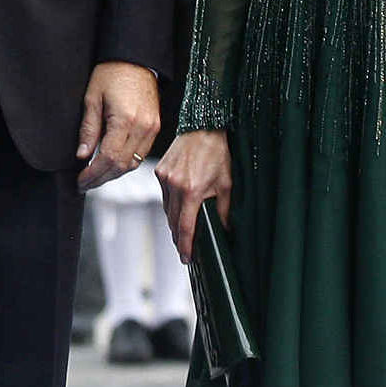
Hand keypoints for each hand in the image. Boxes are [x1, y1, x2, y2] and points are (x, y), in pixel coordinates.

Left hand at [76, 62, 160, 191]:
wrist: (136, 58)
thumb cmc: (112, 72)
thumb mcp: (92, 98)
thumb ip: (88, 129)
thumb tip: (82, 156)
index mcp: (126, 119)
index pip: (109, 159)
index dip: (93, 174)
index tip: (80, 181)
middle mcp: (143, 127)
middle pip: (122, 166)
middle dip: (101, 178)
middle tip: (84, 183)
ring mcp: (152, 128)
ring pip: (133, 163)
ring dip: (114, 173)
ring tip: (95, 176)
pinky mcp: (156, 127)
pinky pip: (141, 154)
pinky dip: (125, 163)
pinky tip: (111, 163)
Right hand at [155, 130, 231, 263]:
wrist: (203, 127)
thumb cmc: (218, 153)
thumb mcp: (226, 184)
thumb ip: (223, 209)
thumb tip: (223, 229)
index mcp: (191, 191)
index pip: (185, 227)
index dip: (185, 246)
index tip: (186, 259)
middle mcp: (174, 186)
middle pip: (173, 221)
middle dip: (179, 237)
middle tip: (185, 249)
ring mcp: (164, 178)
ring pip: (167, 209)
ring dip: (175, 220)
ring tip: (183, 229)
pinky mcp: (159, 170)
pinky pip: (164, 194)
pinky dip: (171, 203)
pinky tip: (179, 206)